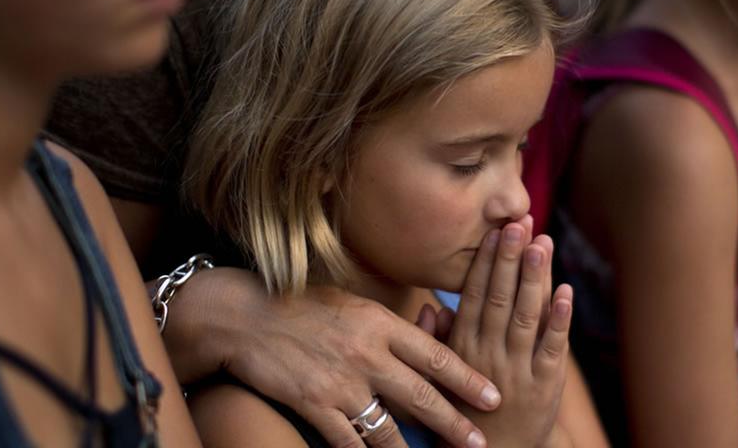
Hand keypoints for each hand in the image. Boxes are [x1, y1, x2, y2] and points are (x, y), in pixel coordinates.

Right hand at [165, 268, 498, 447]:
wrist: (244, 314)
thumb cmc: (299, 304)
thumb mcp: (351, 303)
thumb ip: (387, 326)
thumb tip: (425, 336)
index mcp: (379, 322)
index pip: (434, 355)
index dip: (467, 378)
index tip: (493, 396)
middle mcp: (366, 353)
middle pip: (421, 396)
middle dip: (454, 423)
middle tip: (479, 441)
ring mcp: (340, 382)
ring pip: (388, 428)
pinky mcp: (314, 405)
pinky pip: (348, 442)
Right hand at [447, 220, 573, 447]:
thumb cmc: (461, 413)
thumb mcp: (439, 378)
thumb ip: (436, 341)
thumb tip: (430, 306)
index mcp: (462, 349)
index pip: (474, 296)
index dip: (486, 262)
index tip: (494, 231)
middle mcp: (488, 355)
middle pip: (501, 298)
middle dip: (511, 258)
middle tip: (519, 223)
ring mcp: (517, 370)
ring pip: (527, 316)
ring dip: (535, 278)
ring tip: (542, 243)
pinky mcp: (545, 387)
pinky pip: (553, 348)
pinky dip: (560, 318)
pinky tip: (565, 290)